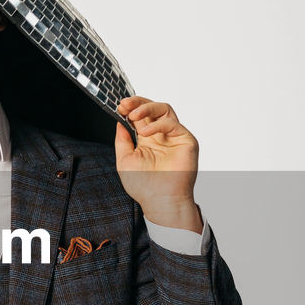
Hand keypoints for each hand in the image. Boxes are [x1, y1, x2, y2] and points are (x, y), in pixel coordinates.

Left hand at [114, 96, 202, 231]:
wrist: (159, 201)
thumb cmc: (143, 186)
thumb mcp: (125, 160)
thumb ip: (122, 140)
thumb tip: (119, 121)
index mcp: (147, 139)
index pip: (140, 116)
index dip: (130, 108)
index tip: (119, 106)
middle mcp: (161, 136)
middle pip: (153, 108)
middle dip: (138, 102)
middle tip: (125, 104)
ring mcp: (174, 137)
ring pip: (165, 110)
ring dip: (147, 108)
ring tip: (134, 115)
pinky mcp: (186, 140)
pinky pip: (173, 123)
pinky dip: (158, 124)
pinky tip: (145, 133)